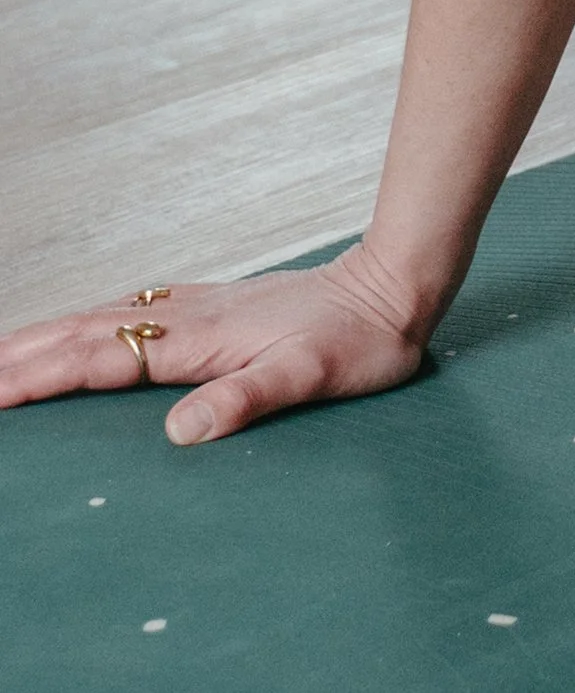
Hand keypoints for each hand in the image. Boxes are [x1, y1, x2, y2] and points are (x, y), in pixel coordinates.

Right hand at [0, 241, 431, 444]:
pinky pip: (133, 312)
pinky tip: (86, 328)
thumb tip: (182, 429)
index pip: (102, 359)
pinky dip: (90, 323)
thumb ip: (247, 399)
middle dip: (24, 355)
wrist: (394, 287)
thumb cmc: (360, 340)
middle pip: (87, 332)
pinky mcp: (215, 306)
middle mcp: (190, 315)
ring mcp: (200, 306)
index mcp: (199, 339)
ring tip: (3, 355)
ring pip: (105, 318)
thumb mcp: (312, 377)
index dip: (42, 378)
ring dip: (48, 336)